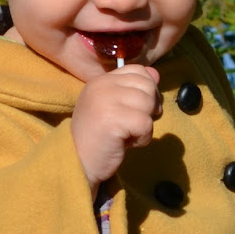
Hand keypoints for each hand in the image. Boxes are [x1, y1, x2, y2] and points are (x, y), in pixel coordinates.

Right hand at [72, 64, 160, 196]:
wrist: (78, 163)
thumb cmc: (99, 136)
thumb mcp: (115, 106)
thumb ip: (134, 88)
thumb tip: (156, 74)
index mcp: (102, 80)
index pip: (139, 70)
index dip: (148, 89)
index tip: (140, 108)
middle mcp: (102, 85)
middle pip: (147, 86)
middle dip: (149, 108)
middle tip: (133, 124)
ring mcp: (106, 100)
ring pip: (148, 104)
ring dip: (145, 124)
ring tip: (127, 134)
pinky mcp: (113, 119)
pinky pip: (145, 123)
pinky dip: (143, 138)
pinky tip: (127, 143)